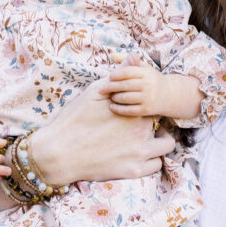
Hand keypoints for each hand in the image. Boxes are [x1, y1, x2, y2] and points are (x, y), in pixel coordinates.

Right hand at [29, 79, 175, 184]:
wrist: (59, 153)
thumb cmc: (74, 120)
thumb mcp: (95, 92)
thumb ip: (119, 76)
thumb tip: (134, 56)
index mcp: (135, 111)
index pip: (155, 104)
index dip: (149, 106)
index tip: (142, 109)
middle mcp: (142, 131)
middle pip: (163, 124)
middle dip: (155, 123)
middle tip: (141, 126)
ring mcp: (139, 153)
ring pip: (166, 146)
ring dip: (160, 142)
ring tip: (146, 141)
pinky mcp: (133, 171)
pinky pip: (155, 166)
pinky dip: (151, 160)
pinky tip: (139, 156)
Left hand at [101, 64, 165, 116]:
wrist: (169, 95)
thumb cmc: (151, 80)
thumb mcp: (144, 68)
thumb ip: (129, 61)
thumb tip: (113, 55)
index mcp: (146, 73)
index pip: (127, 72)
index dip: (115, 74)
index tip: (109, 77)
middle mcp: (148, 85)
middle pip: (124, 85)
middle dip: (110, 87)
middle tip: (101, 89)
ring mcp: (148, 98)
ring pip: (125, 98)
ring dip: (115, 97)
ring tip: (110, 96)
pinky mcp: (146, 110)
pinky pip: (129, 110)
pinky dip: (118, 109)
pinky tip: (112, 106)